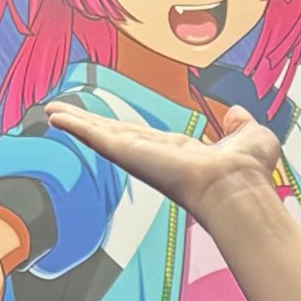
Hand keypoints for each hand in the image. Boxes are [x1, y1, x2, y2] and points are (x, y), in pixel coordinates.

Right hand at [49, 89, 285, 222]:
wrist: (239, 188)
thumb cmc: (249, 174)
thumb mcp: (250, 137)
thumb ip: (241, 125)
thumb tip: (236, 114)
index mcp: (178, 153)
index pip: (142, 137)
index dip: (121, 128)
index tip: (104, 122)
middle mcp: (155, 157)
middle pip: (113, 135)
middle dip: (88, 123)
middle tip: (62, 114)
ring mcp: (140, 156)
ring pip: (101, 135)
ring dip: (75, 122)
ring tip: (50, 111)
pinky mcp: (130, 154)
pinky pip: (97, 137)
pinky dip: (76, 126)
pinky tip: (56, 117)